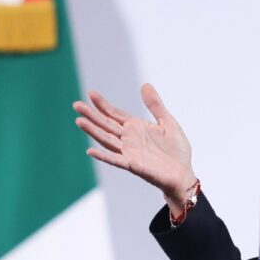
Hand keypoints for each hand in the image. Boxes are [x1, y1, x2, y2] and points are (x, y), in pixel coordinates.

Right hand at [73, 83, 197, 212]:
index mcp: (136, 127)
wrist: (183, 174)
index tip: (90, 93)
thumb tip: (145, 85)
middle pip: (106, 124)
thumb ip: (155, 105)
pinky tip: (90, 150)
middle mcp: (129, 138)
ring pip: (107, 140)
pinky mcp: (133, 165)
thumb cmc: (176, 150)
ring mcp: (129, 152)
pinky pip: (115, 160)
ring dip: (93, 131)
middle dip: (91, 114)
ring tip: (79, 121)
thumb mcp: (167, 122)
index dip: (102, 104)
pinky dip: (103, 156)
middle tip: (76, 104)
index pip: (114, 114)